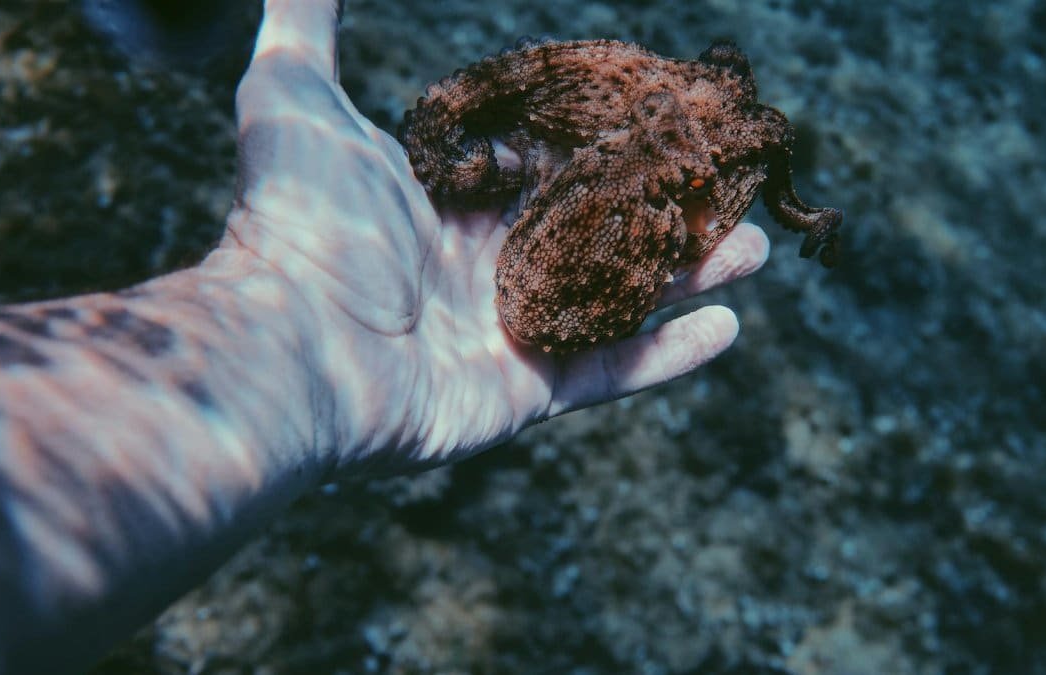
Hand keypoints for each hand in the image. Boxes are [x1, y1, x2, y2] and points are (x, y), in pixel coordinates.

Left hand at [223, 0, 770, 472]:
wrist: (291, 344)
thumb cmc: (299, 220)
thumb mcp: (293, 95)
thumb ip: (309, 19)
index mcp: (453, 202)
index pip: (552, 167)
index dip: (611, 145)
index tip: (671, 119)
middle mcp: (487, 267)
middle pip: (602, 231)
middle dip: (671, 208)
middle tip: (732, 181)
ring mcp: (511, 333)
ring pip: (623, 298)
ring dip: (690, 274)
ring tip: (755, 248)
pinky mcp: (528, 393)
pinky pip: (615, 373)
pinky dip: (672, 355)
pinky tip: (729, 326)